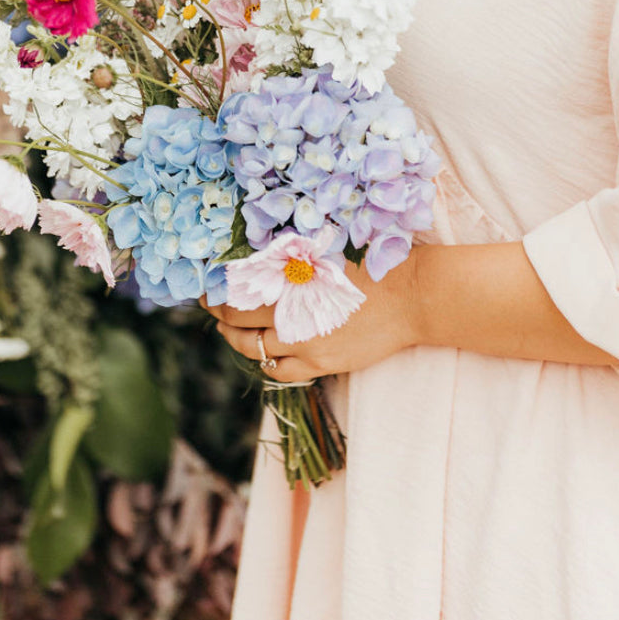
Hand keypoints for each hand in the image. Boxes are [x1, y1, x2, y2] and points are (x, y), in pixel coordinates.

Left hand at [199, 249, 420, 383]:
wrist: (411, 297)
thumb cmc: (373, 263)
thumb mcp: (328, 249)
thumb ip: (294, 254)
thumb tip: (261, 252)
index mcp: (292, 278)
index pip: (238, 288)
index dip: (217, 289)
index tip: (207, 284)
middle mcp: (292, 311)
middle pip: (238, 318)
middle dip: (219, 312)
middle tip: (210, 304)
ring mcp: (305, 342)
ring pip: (253, 347)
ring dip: (235, 338)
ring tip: (227, 330)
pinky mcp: (321, 363)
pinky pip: (280, 370)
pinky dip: (266, 361)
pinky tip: (264, 351)